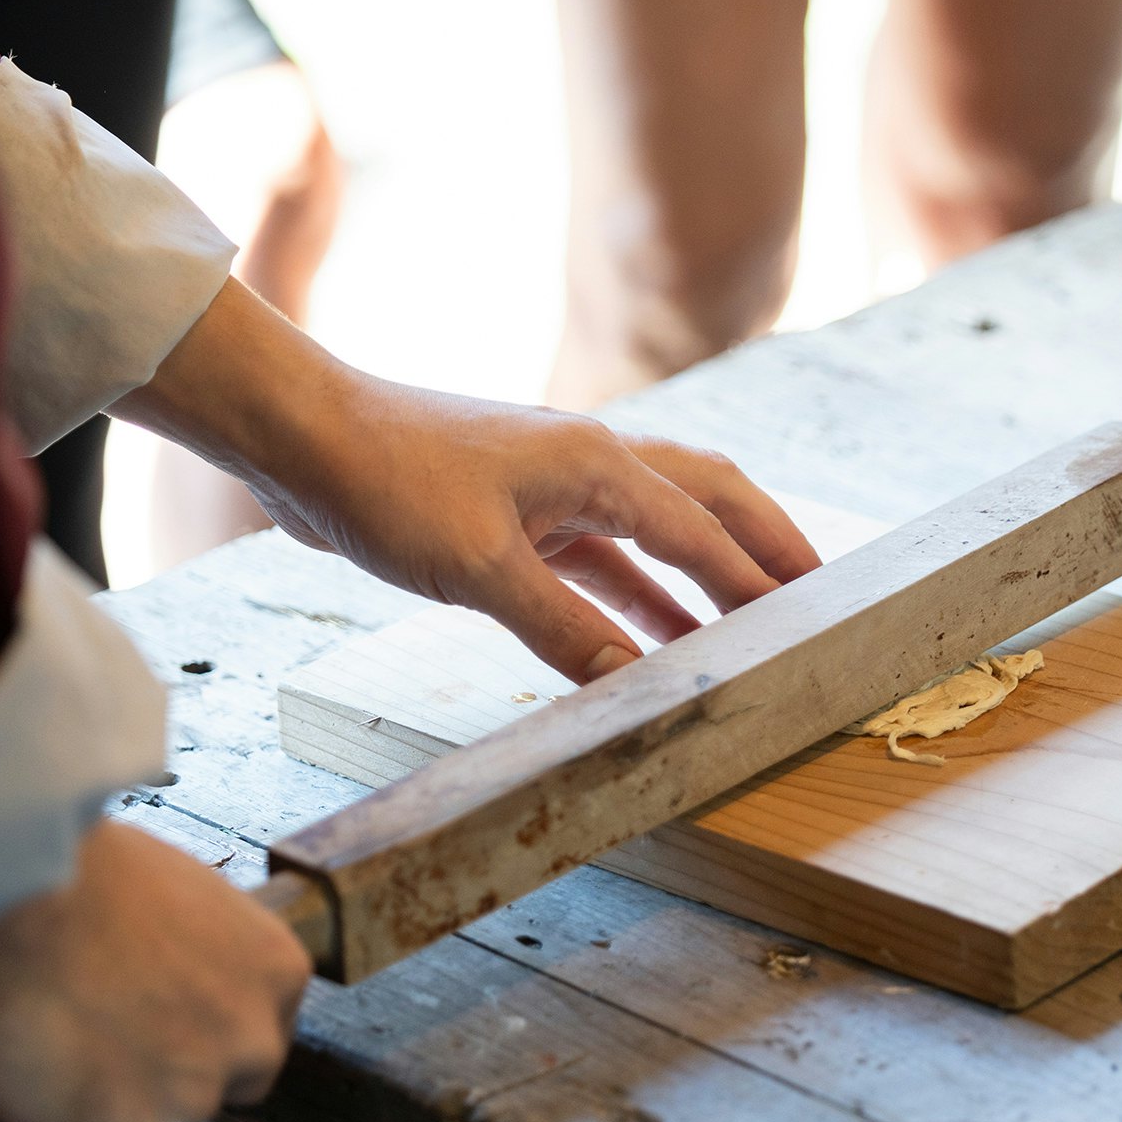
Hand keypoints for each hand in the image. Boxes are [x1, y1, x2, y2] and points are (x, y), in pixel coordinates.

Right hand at [0, 824, 310, 1121]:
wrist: (11, 879)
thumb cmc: (78, 860)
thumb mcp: (172, 892)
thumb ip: (187, 951)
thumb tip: (152, 977)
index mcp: (275, 974)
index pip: (253, 1038)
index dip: (197, 1035)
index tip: (149, 1022)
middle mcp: (248, 1046)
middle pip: (205, 1088)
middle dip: (153, 1075)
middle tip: (86, 1039)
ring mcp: (178, 1099)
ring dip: (86, 1102)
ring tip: (24, 1050)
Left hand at [115, 282, 820, 683]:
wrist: (300, 436)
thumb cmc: (385, 482)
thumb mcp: (478, 568)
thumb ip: (565, 629)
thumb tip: (634, 685)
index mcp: (597, 464)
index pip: (703, 532)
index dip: (760, 582)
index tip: (814, 622)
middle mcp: (591, 463)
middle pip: (710, 499)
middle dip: (768, 548)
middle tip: (820, 596)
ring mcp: (558, 486)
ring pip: (662, 528)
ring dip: (709, 575)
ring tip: (756, 627)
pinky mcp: (523, 513)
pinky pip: (609, 556)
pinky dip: (644, 595)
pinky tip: (659, 637)